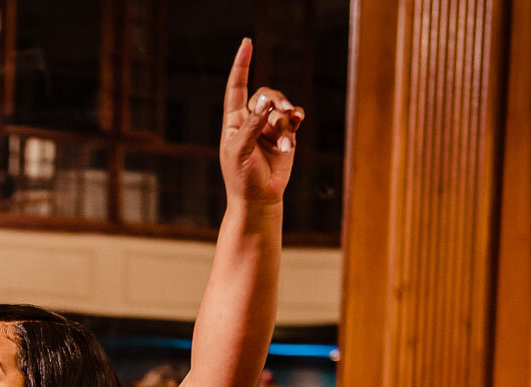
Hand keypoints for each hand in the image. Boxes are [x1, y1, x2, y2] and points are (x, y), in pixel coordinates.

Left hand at [220, 38, 303, 207]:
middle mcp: (251, 120)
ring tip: (286, 139)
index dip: (241, 65)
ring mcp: (268, 127)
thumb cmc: (242, 178)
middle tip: (283, 111)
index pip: (236, 88)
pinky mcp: (285, 136)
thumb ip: (251, 126)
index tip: (247, 44)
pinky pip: (293, 120)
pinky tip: (297, 125)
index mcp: (234, 122)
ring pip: (281, 108)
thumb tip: (265, 102)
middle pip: (265, 95)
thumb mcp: (240, 151)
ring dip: (286, 120)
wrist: (259, 198)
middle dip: (275, 100)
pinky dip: (294, 123)